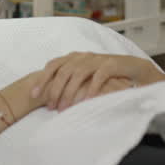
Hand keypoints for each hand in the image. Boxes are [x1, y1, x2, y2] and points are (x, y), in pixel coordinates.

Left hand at [34, 53, 164, 110]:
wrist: (131, 67)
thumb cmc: (105, 74)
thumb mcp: (85, 76)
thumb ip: (69, 80)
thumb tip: (50, 96)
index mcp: (73, 57)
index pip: (53, 65)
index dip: (42, 79)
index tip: (33, 95)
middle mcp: (83, 56)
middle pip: (63, 71)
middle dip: (54, 90)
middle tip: (50, 107)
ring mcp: (97, 59)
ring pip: (78, 74)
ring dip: (70, 92)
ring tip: (64, 108)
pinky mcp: (111, 65)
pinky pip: (98, 77)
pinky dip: (92, 89)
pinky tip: (87, 101)